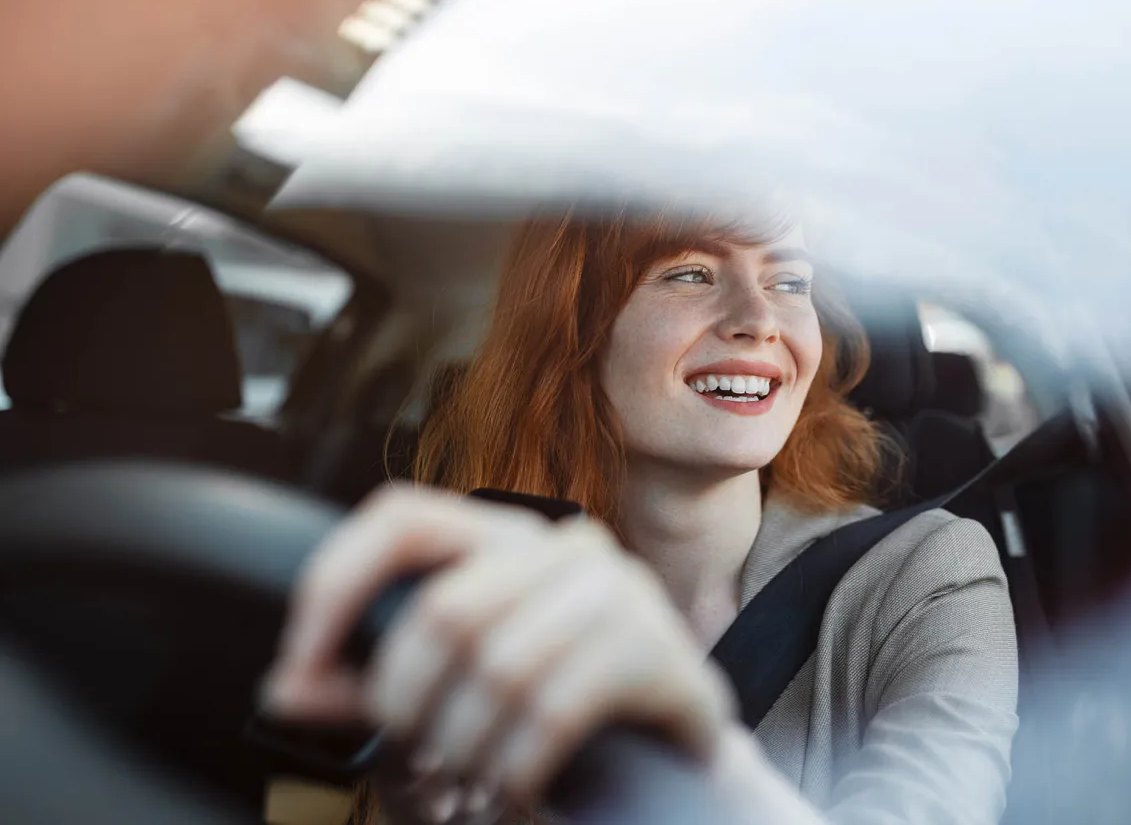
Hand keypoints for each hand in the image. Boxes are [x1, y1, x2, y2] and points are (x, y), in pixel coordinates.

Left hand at [262, 485, 734, 812]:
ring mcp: (616, 589)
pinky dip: (515, 766)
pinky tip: (513, 785)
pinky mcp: (655, 648)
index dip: (336, 582)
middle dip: (404, 701)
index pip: (401, 517)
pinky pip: (554, 712)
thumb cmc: (552, 699)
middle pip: (444, 611)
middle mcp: (561, 546)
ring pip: (498, 668)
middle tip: (406, 752)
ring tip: (464, 777)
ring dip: (462, 746)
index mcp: (502, 536)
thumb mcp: (454, 684)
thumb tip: (287, 690)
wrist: (671, 744)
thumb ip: (375, 680)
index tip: (299, 665)